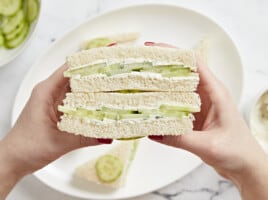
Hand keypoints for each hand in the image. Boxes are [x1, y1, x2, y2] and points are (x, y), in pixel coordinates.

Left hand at [0, 64, 111, 178]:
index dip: (89, 63)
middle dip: (96, 75)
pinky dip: (89, 101)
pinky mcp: (58, 110)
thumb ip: (86, 138)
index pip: (70, 68)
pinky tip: (102, 105)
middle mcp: (50, 92)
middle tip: (116, 75)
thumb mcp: (60, 142)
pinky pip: (77, 101)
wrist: (15, 159)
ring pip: (78, 89)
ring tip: (113, 88)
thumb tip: (108, 135)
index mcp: (46, 91)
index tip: (107, 61)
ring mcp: (55, 101)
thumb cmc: (26, 147)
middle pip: (77, 77)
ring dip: (94, 89)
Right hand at [146, 42, 267, 199]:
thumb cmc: (237, 152)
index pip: (194, 63)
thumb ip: (180, 138)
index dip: (173, 52)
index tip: (153, 48)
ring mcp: (198, 105)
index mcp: (215, 92)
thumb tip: (153, 132)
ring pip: (176, 88)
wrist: (244, 165)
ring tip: (139, 81)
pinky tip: (148, 105)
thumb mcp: (208, 145)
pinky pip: (174, 104)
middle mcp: (206, 94)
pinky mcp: (192, 116)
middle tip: (140, 63)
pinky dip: (161, 102)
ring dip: (159, 84)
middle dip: (160, 65)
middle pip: (181, 72)